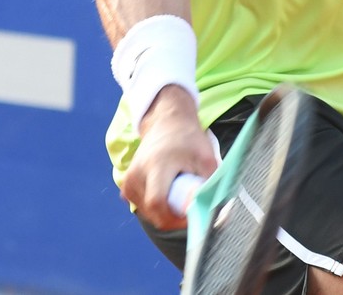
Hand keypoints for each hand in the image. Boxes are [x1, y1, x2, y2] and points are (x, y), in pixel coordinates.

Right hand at [122, 85, 216, 231]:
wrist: (166, 123)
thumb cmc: (189, 140)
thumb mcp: (206, 160)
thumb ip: (211, 187)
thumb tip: (215, 215)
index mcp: (155, 165)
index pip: (157, 203)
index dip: (176, 218)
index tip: (192, 216)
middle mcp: (136, 174)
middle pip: (154, 213)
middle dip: (174, 217)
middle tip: (188, 204)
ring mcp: (128, 181)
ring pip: (149, 214)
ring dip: (166, 212)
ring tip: (177, 191)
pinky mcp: (126, 187)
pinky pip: (143, 209)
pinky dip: (157, 208)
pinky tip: (166, 191)